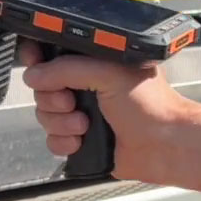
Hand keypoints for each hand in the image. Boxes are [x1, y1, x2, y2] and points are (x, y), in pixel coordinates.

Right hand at [18, 41, 194, 177]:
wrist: (165, 145)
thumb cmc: (152, 105)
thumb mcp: (108, 73)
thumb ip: (68, 69)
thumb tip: (35, 74)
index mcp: (94, 63)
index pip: (54, 55)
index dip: (39, 60)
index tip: (37, 67)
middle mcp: (86, 86)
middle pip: (43, 88)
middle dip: (53, 98)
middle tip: (73, 101)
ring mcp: (82, 113)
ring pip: (45, 116)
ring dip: (61, 122)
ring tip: (86, 124)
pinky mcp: (81, 139)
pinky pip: (52, 140)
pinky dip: (64, 142)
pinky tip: (83, 140)